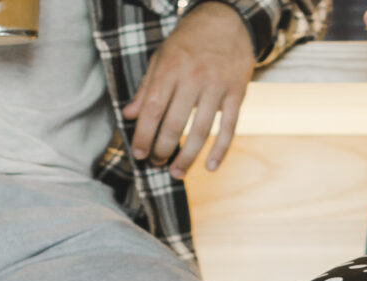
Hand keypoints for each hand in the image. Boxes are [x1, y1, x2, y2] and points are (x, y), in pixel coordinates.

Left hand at [122, 1, 253, 176]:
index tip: (138, 153)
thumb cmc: (189, 42)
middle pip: (175, 124)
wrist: (227, 21)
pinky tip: (210, 167)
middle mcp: (193, 77)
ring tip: (176, 172)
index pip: (152, 108)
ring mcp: (218, 85)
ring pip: (201, 131)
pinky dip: (220, 150)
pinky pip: (229, 127)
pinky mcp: (237, 92)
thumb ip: (146, 87)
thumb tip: (129, 115)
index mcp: (170, 67)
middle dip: (162, 149)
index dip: (144, 135)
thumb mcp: (162, 56)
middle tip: (156, 163)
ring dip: (187, 157)